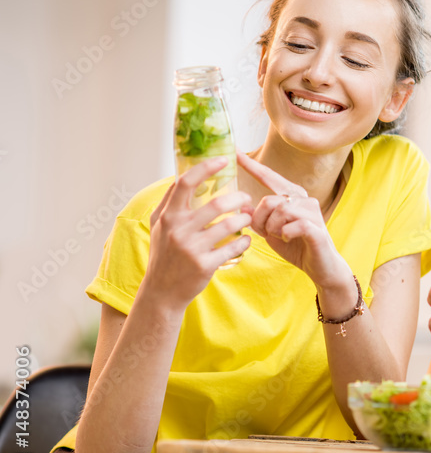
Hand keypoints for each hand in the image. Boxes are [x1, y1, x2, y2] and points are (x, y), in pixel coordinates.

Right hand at [145, 157, 252, 306]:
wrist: (162, 291)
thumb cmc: (164, 255)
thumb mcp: (160, 227)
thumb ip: (170, 204)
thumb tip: (183, 177)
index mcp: (167, 216)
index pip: (185, 183)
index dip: (206, 168)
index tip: (223, 161)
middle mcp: (178, 229)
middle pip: (216, 204)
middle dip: (238, 198)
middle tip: (246, 197)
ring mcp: (192, 248)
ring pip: (229, 225)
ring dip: (244, 219)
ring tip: (248, 218)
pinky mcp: (205, 265)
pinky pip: (233, 247)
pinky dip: (244, 241)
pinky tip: (246, 239)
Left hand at [237, 152, 351, 289]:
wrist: (321, 268)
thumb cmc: (297, 247)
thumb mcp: (272, 231)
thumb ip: (259, 218)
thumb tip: (242, 206)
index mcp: (292, 197)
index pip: (269, 177)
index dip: (252, 165)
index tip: (235, 151)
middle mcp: (304, 200)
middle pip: (269, 200)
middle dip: (261, 220)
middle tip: (266, 233)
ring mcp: (312, 212)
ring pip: (280, 211)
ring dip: (273, 229)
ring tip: (280, 237)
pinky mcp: (317, 228)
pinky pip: (292, 225)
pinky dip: (285, 234)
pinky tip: (289, 238)